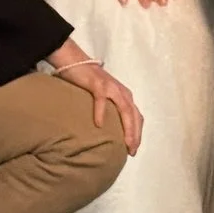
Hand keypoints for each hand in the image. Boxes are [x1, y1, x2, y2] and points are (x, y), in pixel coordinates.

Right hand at [52, 41, 143, 156]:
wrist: (75, 61)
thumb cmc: (89, 82)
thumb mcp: (104, 96)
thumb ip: (110, 108)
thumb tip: (109, 130)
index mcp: (125, 95)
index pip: (137, 116)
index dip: (138, 133)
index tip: (134, 149)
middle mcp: (122, 92)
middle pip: (134, 115)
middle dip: (135, 134)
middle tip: (132, 150)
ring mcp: (111, 87)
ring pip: (124, 109)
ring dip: (127, 127)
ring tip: (125, 143)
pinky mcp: (97, 84)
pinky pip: (101, 100)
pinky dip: (101, 112)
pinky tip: (99, 124)